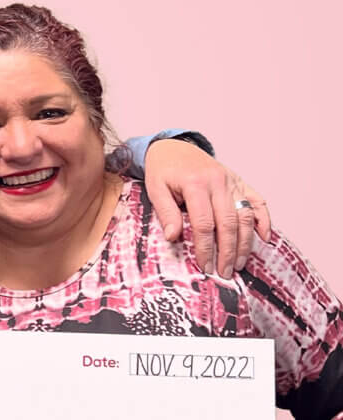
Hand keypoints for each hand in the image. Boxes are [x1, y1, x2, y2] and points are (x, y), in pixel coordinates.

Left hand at [144, 139, 270, 276]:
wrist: (174, 147)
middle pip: (228, 222)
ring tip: (240, 263)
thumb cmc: (163, 171)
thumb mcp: (155, 189)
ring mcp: (231, 181)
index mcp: (196, 184)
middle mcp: (218, 182)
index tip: (205, 266)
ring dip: (245, 242)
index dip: (206, 248)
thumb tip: (173, 237)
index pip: (204, 223)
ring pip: (245, 215)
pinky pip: (257, 201)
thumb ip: (166, 213)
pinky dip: (264, 219)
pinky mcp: (239, 181)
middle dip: (228, 251)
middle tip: (226, 272)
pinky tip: (265, 237)